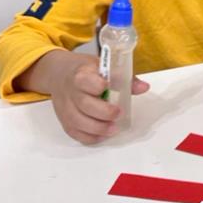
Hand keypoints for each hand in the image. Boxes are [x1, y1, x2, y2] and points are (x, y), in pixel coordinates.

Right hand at [21, 50, 148, 144]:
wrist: (59, 73)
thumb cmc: (85, 70)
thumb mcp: (103, 65)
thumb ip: (123, 78)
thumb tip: (143, 87)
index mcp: (81, 74)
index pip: (85, 80)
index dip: (99, 86)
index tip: (109, 87)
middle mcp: (71, 92)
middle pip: (84, 104)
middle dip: (103, 112)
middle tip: (118, 113)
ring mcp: (65, 107)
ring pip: (78, 121)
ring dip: (98, 128)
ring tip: (113, 129)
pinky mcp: (64, 120)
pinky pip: (74, 132)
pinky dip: (89, 137)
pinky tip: (103, 135)